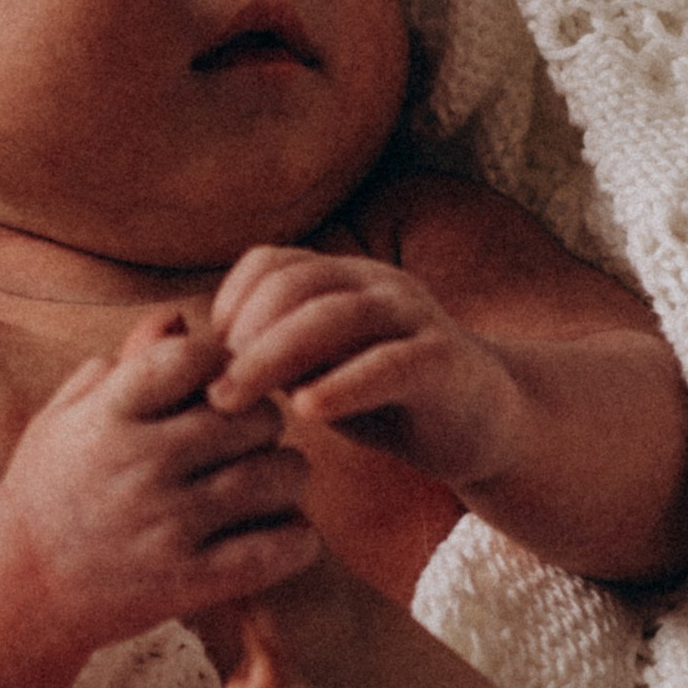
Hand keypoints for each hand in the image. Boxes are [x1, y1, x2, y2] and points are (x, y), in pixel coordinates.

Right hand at [0, 311, 317, 650]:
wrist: (14, 588)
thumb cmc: (48, 490)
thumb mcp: (66, 416)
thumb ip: (124, 365)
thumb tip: (179, 318)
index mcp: (110, 414)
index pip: (197, 358)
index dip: (224, 362)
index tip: (222, 382)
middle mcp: (141, 464)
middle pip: (253, 416)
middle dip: (264, 420)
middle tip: (255, 436)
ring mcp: (167, 524)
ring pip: (276, 476)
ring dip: (287, 475)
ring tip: (272, 482)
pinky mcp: (188, 581)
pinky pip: (276, 549)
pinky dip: (296, 538)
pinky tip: (283, 532)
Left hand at [210, 246, 526, 489]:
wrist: (485, 424)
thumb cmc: (387, 400)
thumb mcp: (323, 372)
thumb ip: (277, 357)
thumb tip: (201, 361)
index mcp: (346, 279)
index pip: (273, 263)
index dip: (230, 302)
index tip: (209, 357)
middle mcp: (379, 286)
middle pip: (296, 287)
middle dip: (243, 335)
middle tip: (210, 389)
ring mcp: (415, 319)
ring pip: (337, 317)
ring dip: (274, 357)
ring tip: (233, 399)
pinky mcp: (444, 362)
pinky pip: (390, 364)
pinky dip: (344, 383)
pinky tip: (307, 411)